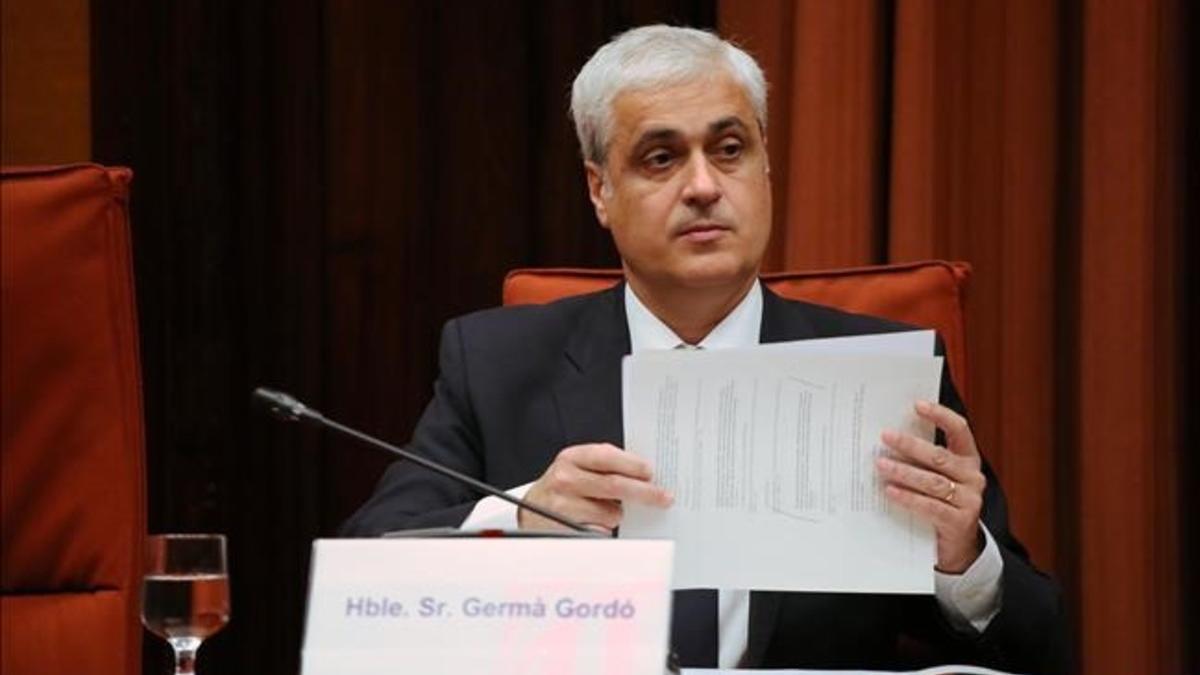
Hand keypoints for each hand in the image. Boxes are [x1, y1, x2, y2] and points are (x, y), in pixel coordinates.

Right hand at [519, 443, 673, 532]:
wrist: (531, 512)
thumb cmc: (562, 488)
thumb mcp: (577, 467)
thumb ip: (605, 466)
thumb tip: (644, 475)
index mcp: (571, 457)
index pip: (607, 456)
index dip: (633, 464)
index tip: (651, 472)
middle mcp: (565, 479)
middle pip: (615, 485)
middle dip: (645, 492)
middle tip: (664, 498)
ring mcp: (564, 506)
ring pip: (612, 513)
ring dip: (617, 514)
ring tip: (602, 510)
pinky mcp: (568, 530)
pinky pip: (602, 531)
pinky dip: (605, 528)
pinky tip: (592, 522)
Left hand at [877, 400, 985, 573]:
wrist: (957, 547)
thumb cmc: (939, 504)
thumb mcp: (935, 478)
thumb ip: (921, 460)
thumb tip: (887, 437)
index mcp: (968, 460)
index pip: (959, 430)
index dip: (940, 415)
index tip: (917, 405)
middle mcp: (973, 477)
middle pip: (940, 456)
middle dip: (910, 444)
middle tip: (885, 436)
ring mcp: (969, 500)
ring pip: (933, 481)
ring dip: (904, 471)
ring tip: (881, 464)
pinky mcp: (959, 521)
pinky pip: (930, 506)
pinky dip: (908, 497)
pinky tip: (890, 491)